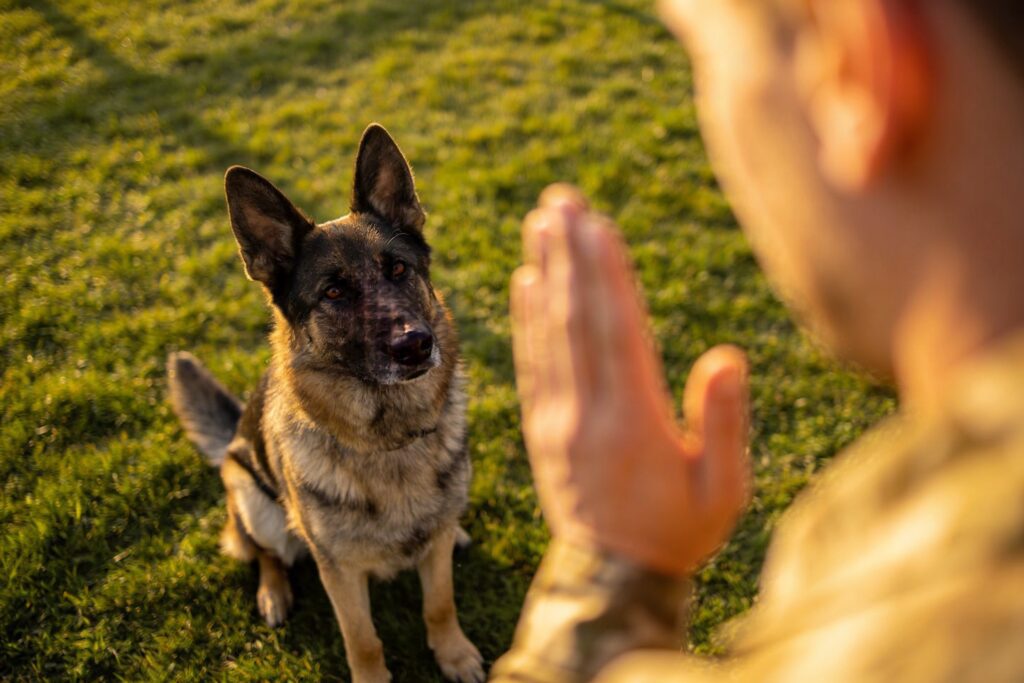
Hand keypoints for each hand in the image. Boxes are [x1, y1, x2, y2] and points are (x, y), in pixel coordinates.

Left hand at [510, 184, 750, 575]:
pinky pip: (531, 365)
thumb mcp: (721, 490)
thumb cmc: (678, 533)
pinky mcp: (540, 429)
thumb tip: (726, 356)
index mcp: (633, 423)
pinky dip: (526, 321)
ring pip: (548, 335)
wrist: (610, 579)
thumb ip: (723, 423)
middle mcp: (586, 413)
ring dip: (545, 273)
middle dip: (570, 256)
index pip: (618, 333)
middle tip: (561, 201)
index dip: (607, 276)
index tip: (597, 225)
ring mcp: (556, 420)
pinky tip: (524, 281)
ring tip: (540, 223)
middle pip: (576, 321)